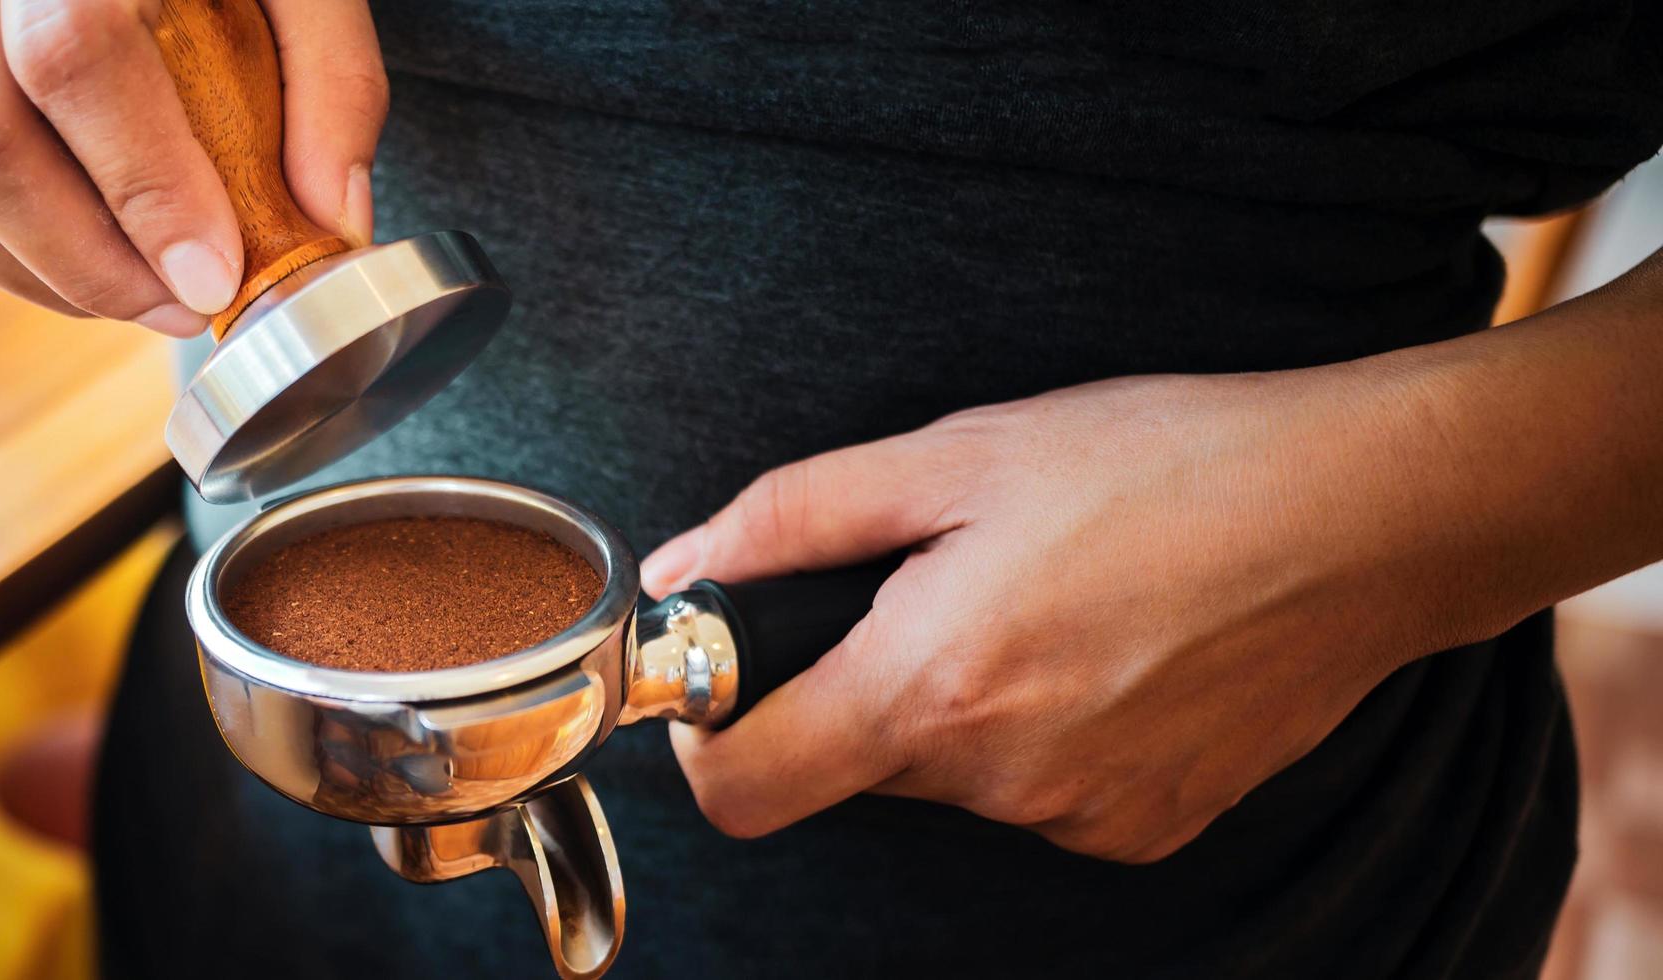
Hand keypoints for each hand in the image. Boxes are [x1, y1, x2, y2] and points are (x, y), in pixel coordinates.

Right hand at [0, 0, 384, 334]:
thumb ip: (332, 73)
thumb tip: (331, 218)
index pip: (71, 53)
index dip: (144, 182)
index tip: (214, 274)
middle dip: (90, 260)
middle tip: (188, 306)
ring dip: (47, 272)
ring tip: (149, 295)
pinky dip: (8, 247)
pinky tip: (92, 259)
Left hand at [639, 367, 1526, 861]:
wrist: (1364, 517)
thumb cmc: (1164, 463)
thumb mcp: (957, 455)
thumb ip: (794, 518)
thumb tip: (686, 566)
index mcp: (931, 689)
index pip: (745, 792)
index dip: (706, 742)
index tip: (727, 679)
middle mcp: (999, 783)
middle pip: (856, 763)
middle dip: (865, 683)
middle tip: (939, 582)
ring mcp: (1079, 820)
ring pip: (955, 775)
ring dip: (964, 702)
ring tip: (1050, 598)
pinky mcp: (1147, 830)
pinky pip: (1042, 794)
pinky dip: (1045, 732)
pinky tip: (1109, 648)